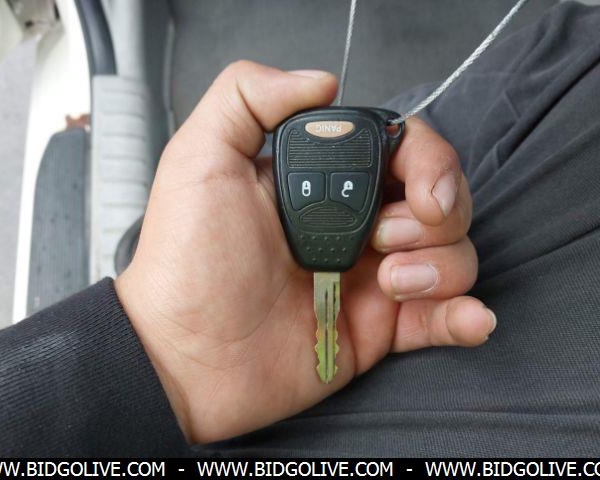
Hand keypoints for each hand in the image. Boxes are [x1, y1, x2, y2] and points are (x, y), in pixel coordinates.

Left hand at [115, 61, 494, 443]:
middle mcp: (353, 225)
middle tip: (383, 239)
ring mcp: (369, 277)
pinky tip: (470, 319)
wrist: (184, 356)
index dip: (427, 160)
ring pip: (452, 253)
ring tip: (389, 284)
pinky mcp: (377, 329)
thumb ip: (248, 96)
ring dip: (441, 265)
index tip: (419, 188)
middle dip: (437, 214)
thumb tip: (322, 82)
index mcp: (323, 181)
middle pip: (441, 199)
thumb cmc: (186, 261)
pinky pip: (443, 317)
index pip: (402, 149)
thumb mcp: (200, 160)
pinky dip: (467, 315)